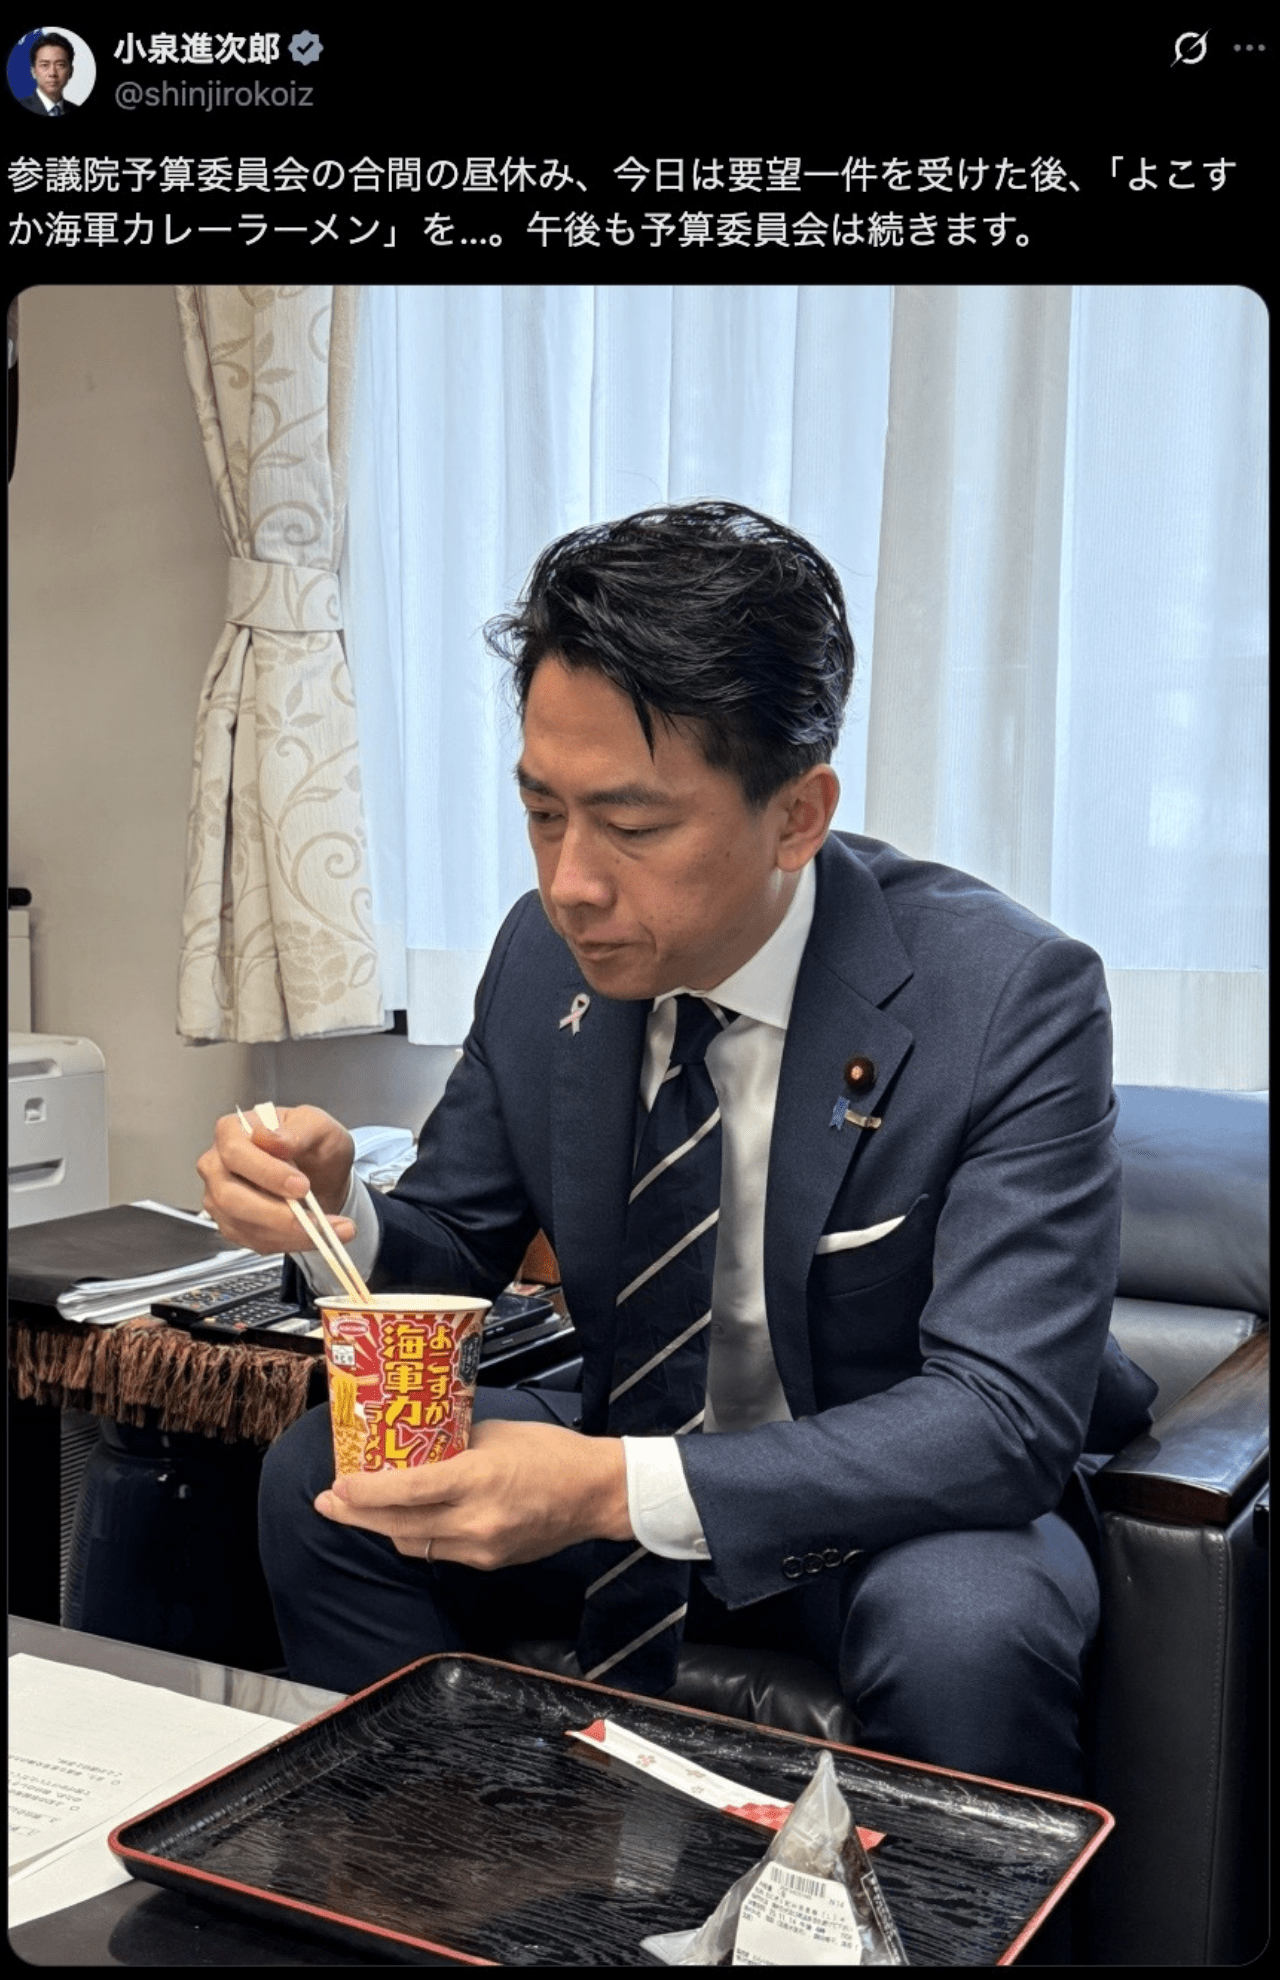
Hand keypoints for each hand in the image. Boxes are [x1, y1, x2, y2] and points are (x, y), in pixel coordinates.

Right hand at [196, 1104, 356, 1254]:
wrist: (322, 1172)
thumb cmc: (312, 1143)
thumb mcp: (317, 1126)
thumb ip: (297, 1131)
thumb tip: (271, 1139)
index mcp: (232, 1131)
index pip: (236, 1153)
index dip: (267, 1173)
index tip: (301, 1185)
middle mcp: (218, 1165)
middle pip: (230, 1196)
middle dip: (275, 1213)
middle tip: (313, 1218)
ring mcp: (221, 1197)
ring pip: (243, 1224)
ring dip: (289, 1233)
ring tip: (328, 1230)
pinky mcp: (233, 1224)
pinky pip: (253, 1242)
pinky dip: (289, 1242)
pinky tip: (315, 1235)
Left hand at [314, 1419, 633, 1568]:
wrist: (595, 1493)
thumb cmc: (551, 1452)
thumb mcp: (496, 1433)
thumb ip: (452, 1443)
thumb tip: (414, 1445)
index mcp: (478, 1479)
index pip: (408, 1491)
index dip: (365, 1492)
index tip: (337, 1485)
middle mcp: (475, 1521)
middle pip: (398, 1526)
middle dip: (357, 1515)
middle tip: (329, 1502)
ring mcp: (481, 1548)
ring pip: (413, 1543)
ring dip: (383, 1526)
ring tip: (358, 1508)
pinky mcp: (488, 1562)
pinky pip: (438, 1551)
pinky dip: (416, 1533)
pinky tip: (404, 1518)